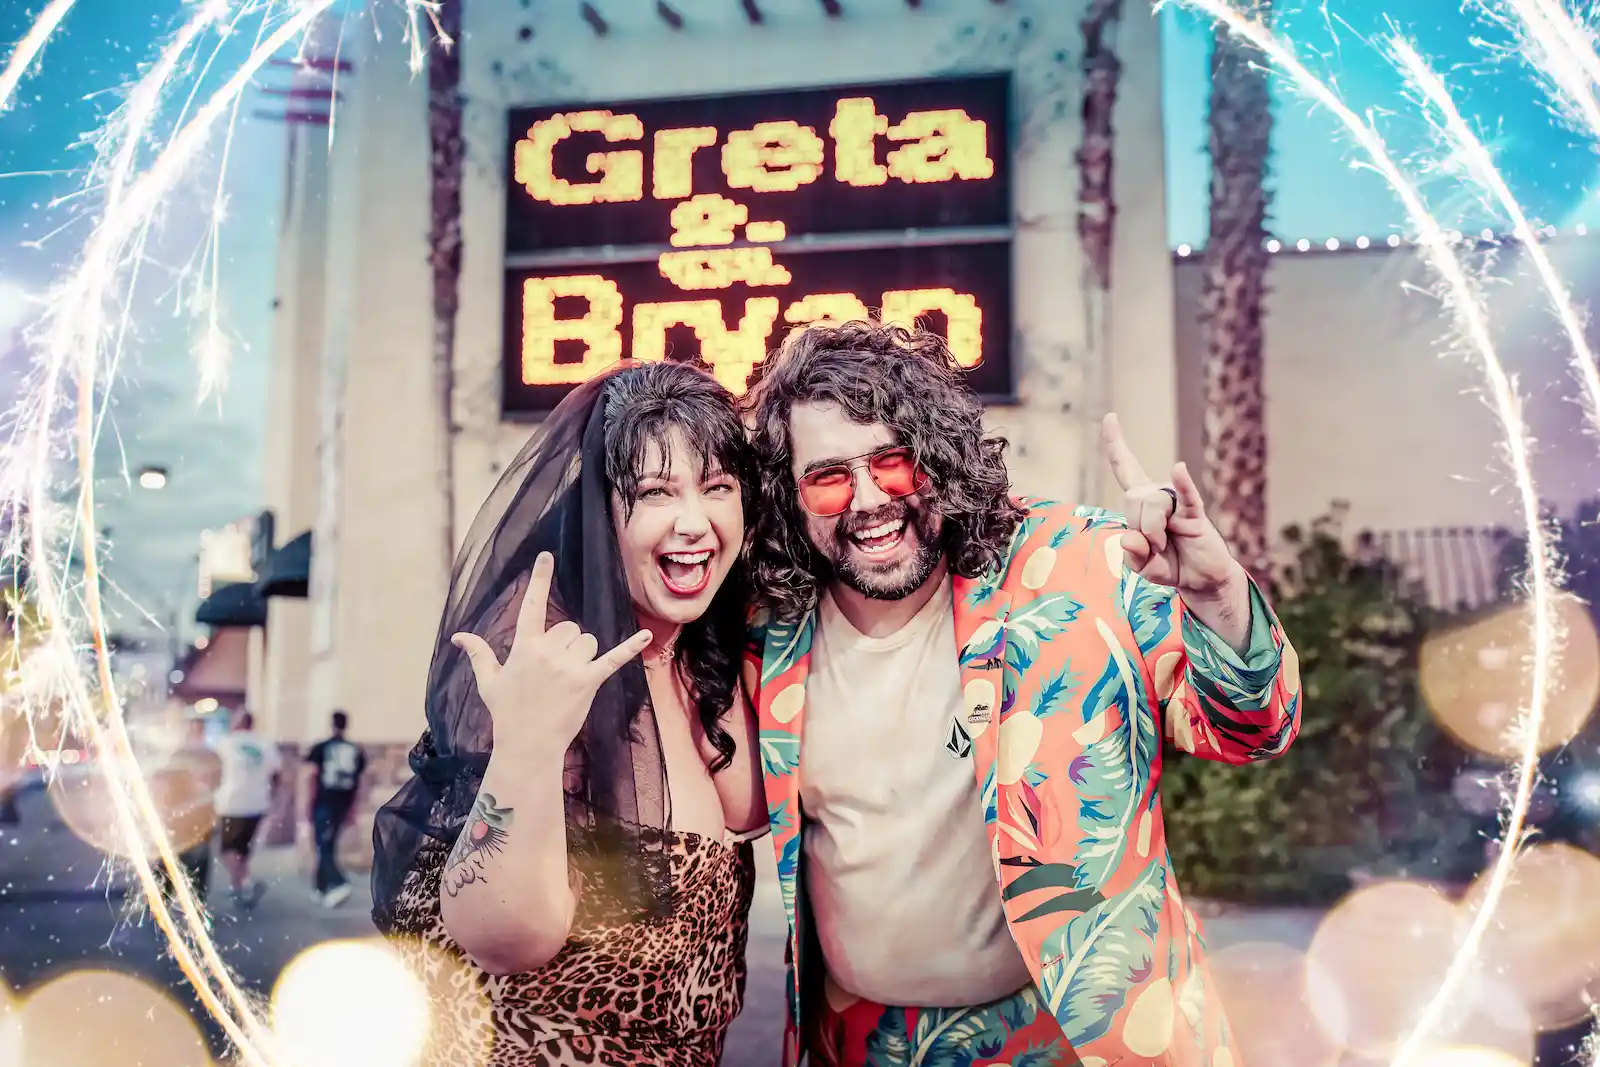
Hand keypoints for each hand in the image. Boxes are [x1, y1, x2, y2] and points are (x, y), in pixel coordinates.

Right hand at [451, 552, 651, 757]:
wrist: (527, 745)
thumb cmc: (506, 713)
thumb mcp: (489, 682)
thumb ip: (478, 654)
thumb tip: (458, 637)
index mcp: (524, 647)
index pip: (532, 606)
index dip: (539, 580)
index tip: (546, 556)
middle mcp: (547, 653)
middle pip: (569, 629)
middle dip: (565, 645)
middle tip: (554, 673)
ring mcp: (569, 667)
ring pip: (588, 641)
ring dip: (582, 655)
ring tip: (569, 679)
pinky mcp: (589, 682)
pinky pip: (614, 659)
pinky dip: (631, 648)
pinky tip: (647, 635)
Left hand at [1101, 413, 1245, 595]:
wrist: (1202, 579)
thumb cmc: (1171, 565)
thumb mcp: (1143, 566)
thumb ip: (1131, 556)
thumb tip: (1130, 538)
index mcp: (1141, 503)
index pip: (1125, 468)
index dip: (1116, 444)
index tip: (1110, 416)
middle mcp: (1158, 495)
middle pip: (1132, 498)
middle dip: (1137, 527)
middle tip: (1154, 547)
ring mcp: (1177, 502)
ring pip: (1151, 504)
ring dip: (1153, 534)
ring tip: (1166, 547)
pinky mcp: (1195, 513)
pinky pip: (1186, 495)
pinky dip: (1182, 484)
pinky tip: (1179, 469)